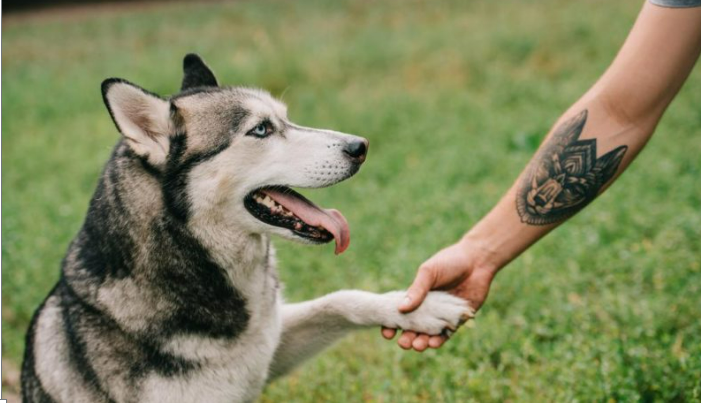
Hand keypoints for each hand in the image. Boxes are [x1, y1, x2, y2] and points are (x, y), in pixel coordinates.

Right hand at [381, 237, 498, 351]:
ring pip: (428, 334)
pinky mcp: (458, 320)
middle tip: (403, 343)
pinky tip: (433, 343)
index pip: (400, 314)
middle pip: (413, 328)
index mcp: (416, 296)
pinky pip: (447, 334)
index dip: (392, 324)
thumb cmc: (449, 262)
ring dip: (422, 342)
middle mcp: (428, 308)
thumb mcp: (428, 272)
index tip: (387, 333)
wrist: (477, 261)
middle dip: (407, 338)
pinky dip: (439, 340)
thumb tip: (400, 308)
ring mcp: (442, 315)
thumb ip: (416, 290)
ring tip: (417, 345)